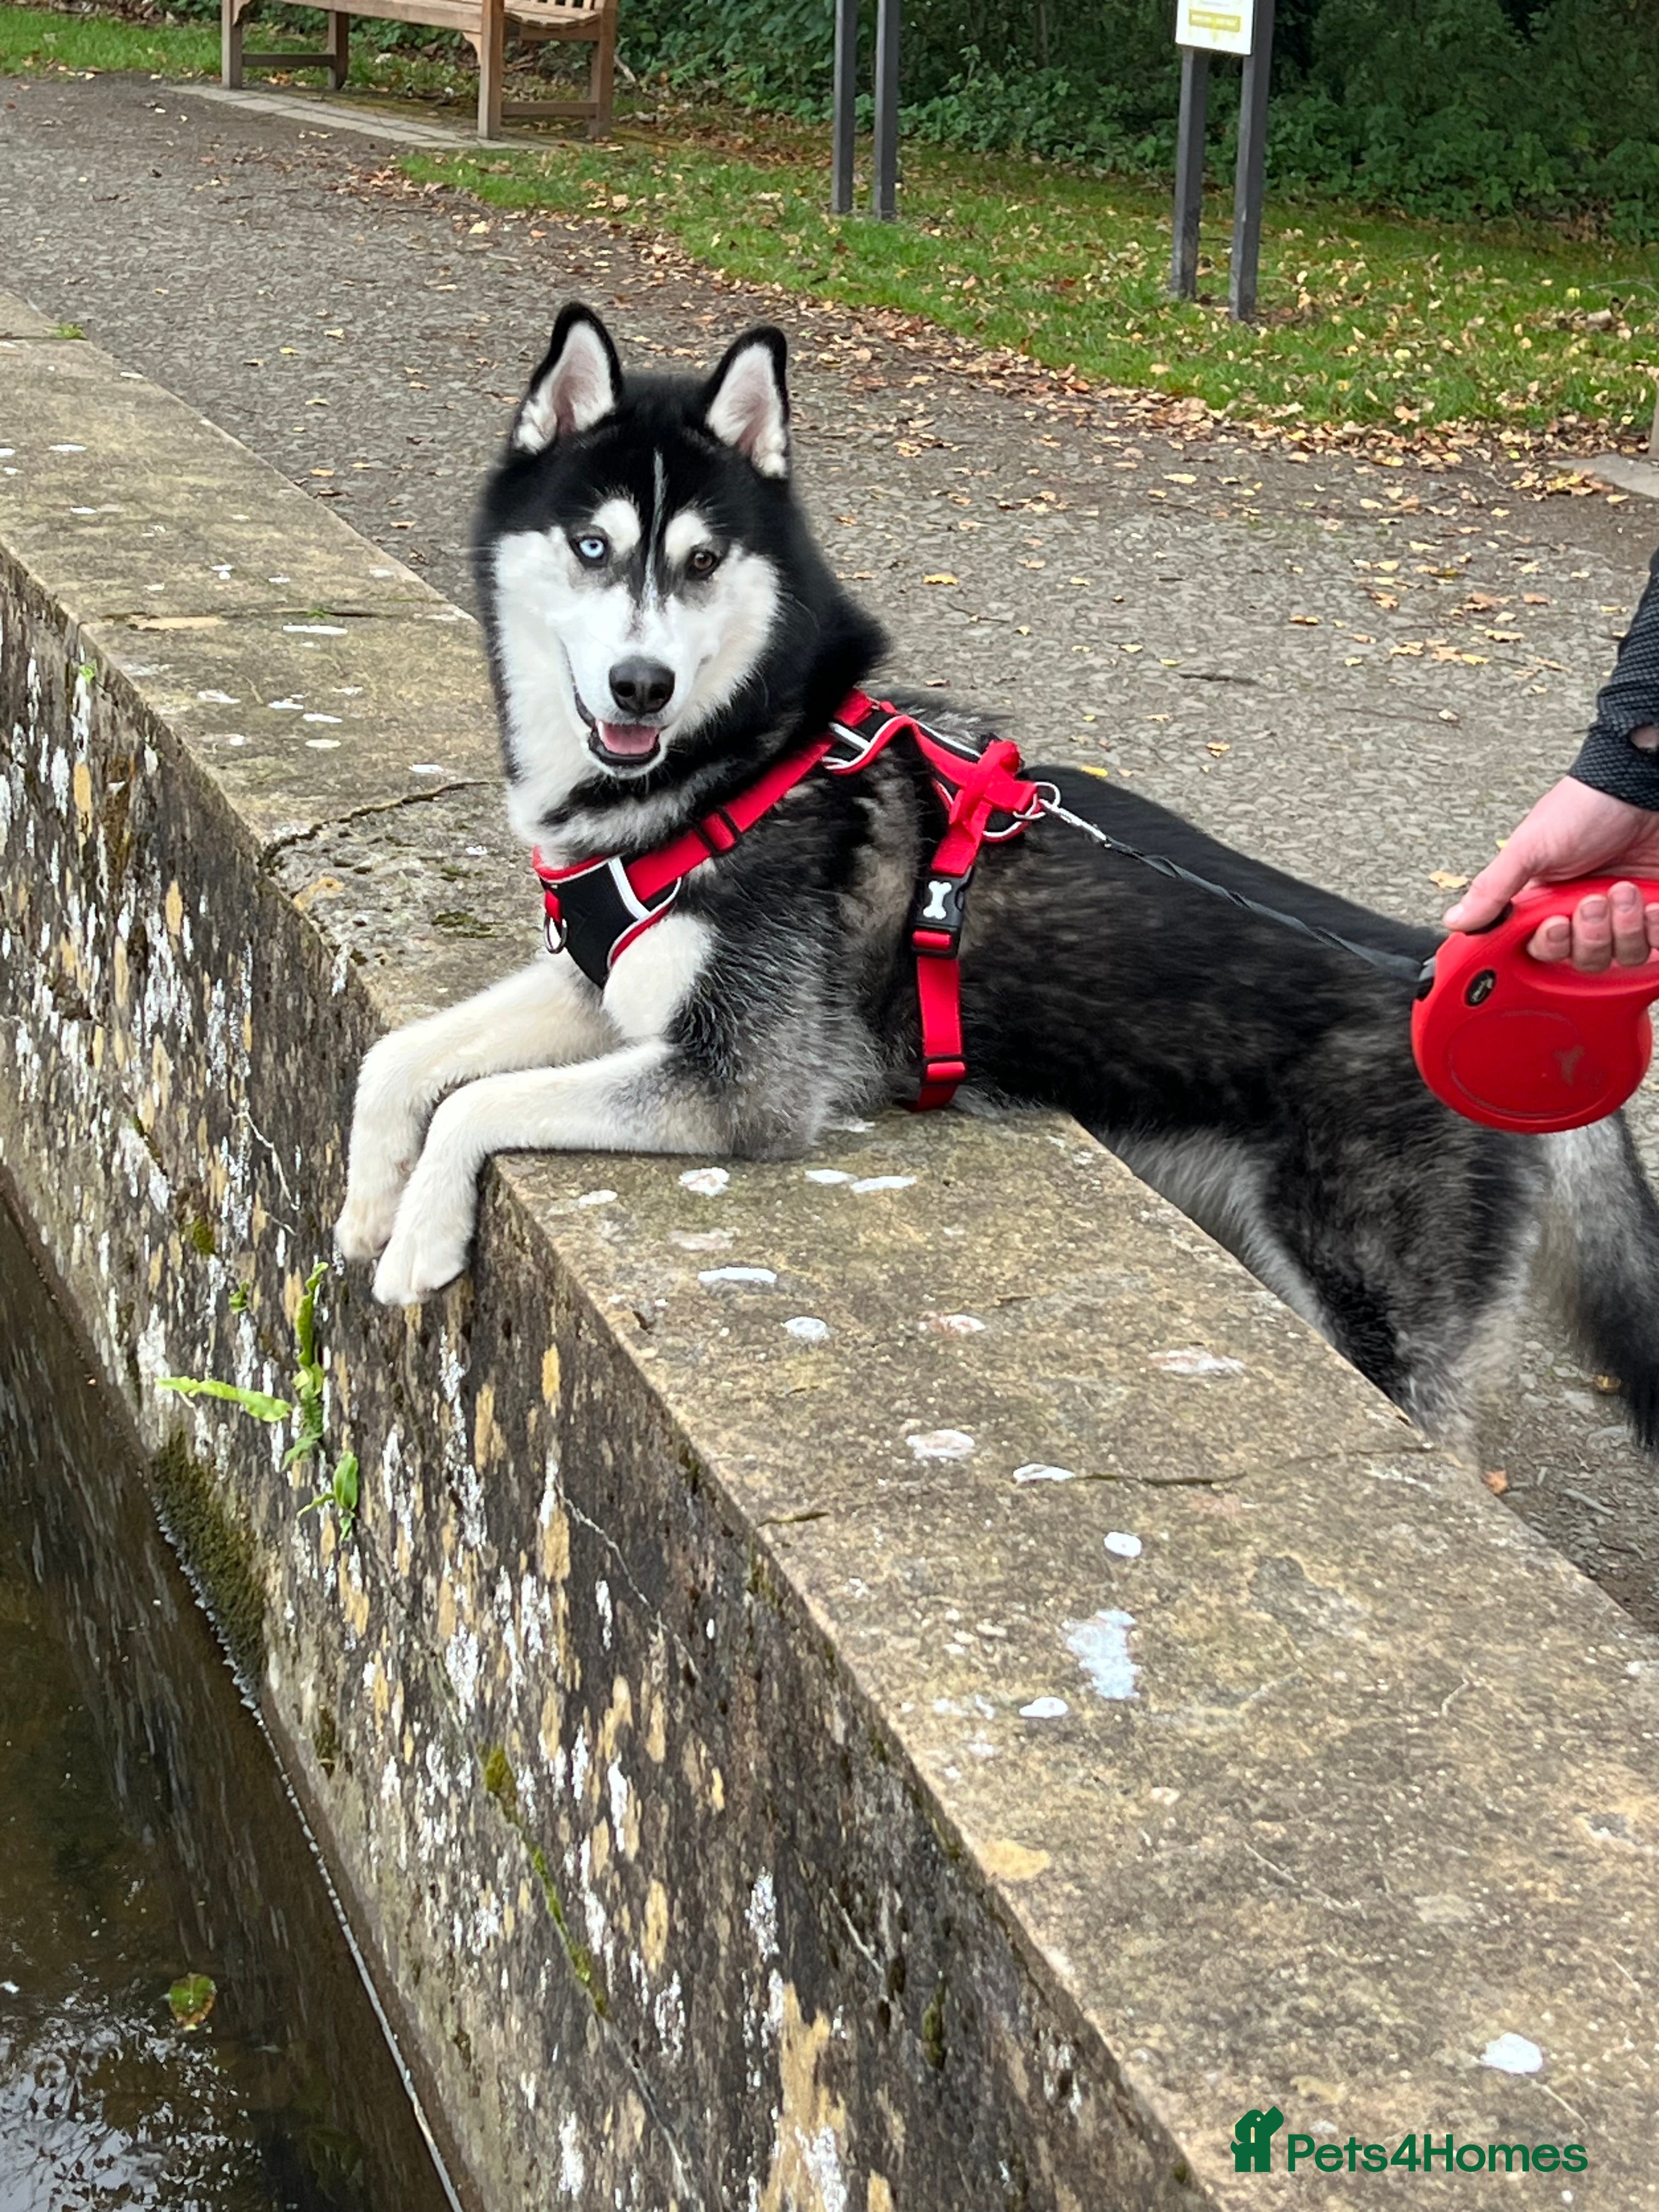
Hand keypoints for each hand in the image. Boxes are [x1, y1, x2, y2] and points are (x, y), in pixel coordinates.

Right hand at [1443, 774, 1658, 969]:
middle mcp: (1580, 914)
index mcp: (1544, 904)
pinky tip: (1648, 902)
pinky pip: (1655, 946)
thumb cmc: (1586, 808)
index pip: (1538, 950)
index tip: (1555, 925)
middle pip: (1580, 961)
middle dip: (1589, 934)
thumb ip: (1493, 888)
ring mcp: (1618, 916)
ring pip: (1619, 957)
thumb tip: (1456, 921)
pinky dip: (1653, 929)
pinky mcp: (1650, 913)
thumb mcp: (1530, 847)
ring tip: (1623, 891)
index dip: (1548, 946)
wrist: (1642, 787)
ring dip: (1624, 927)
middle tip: (1592, 901)